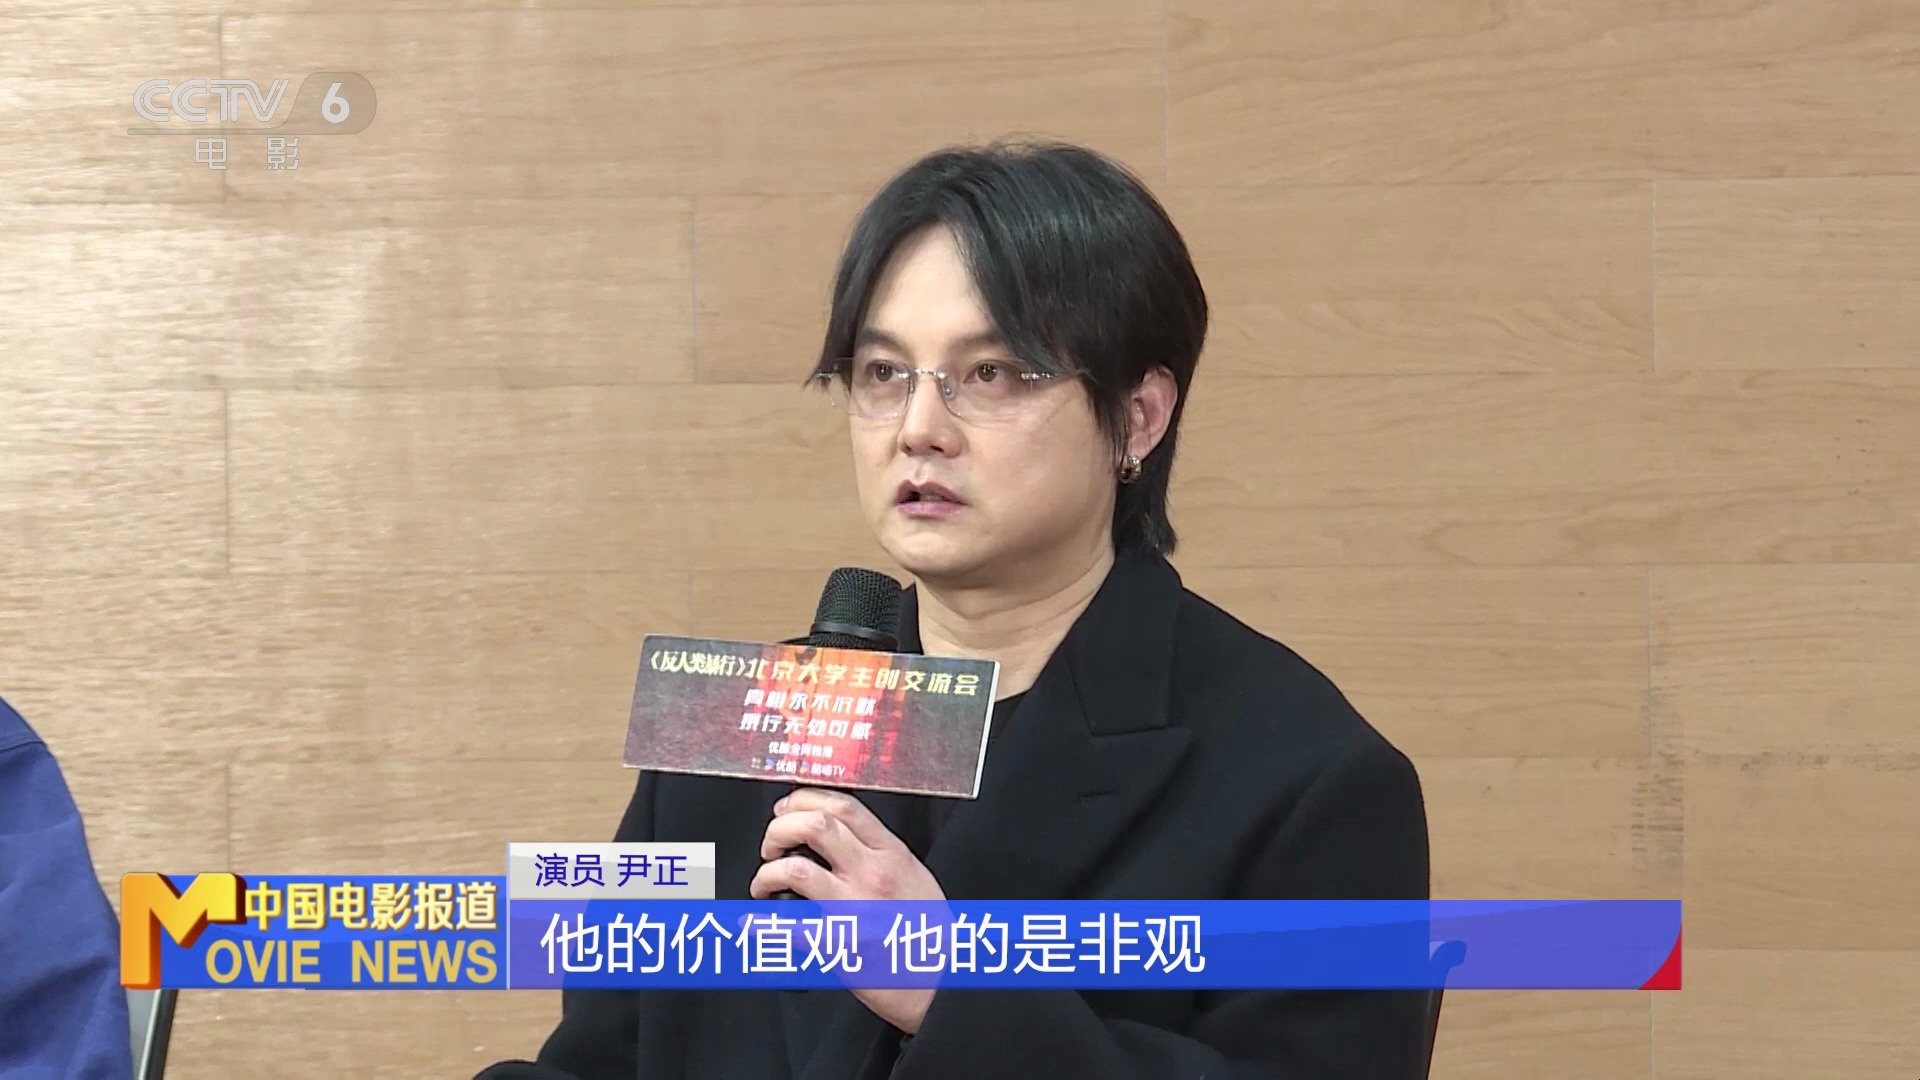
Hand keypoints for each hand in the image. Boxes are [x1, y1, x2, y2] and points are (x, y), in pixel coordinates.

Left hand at [749, 787, 943, 1035]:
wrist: (943, 980)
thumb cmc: (929, 934)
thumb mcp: (915, 877)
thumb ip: (880, 854)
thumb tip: (840, 837)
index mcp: (891, 854)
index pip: (843, 807)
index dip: (805, 800)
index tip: (788, 808)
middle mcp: (872, 873)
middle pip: (814, 826)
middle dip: (780, 828)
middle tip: (771, 845)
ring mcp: (854, 907)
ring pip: (795, 868)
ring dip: (767, 872)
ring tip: (764, 885)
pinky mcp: (838, 942)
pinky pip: (787, 926)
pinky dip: (761, 922)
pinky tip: (753, 922)